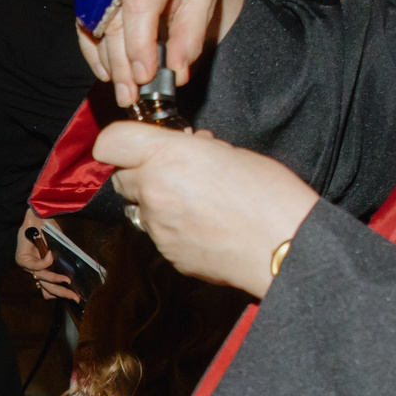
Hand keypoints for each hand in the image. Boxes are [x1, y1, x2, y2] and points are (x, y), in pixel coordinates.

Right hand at [15, 209, 81, 303]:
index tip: (51, 254)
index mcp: (23, 258)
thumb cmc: (34, 219)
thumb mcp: (32, 221)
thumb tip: (45, 239)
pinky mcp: (48, 269)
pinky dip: (58, 291)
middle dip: (58, 287)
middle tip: (71, 289)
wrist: (37, 218)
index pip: (34, 267)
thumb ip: (37, 228)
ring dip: (61, 292)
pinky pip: (50, 286)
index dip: (44, 263)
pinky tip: (70, 293)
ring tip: (74, 297)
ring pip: (48, 287)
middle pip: (43, 281)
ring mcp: (39, 270)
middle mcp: (30, 267)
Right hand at [73, 0, 244, 110]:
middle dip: (121, 63)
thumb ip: (190, 35)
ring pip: (95, 24)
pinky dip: (93, 50)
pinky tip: (107, 72)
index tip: (145, 76)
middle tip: (131, 96)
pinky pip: (85, 22)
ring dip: (107, 62)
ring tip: (123, 91)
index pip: (140, 6)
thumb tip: (176, 73)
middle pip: (114, 20)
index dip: (139, 45)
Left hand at [95, 120, 318, 298]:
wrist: (285, 246)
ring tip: (194, 201)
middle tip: (174, 171)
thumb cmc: (268, 196)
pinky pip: (157, 234)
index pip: (110, 143)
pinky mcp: (167, 254)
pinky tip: (203, 225)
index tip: (133, 143)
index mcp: (167, 157)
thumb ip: (194, 148)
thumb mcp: (230, 152)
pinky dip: (172, 228)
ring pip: (138, 208)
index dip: (119, 141)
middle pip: (121, 177)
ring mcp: (158, 227)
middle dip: (141, 172)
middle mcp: (153, 191)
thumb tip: (186, 146)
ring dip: (156, 201)